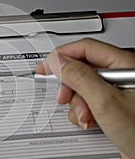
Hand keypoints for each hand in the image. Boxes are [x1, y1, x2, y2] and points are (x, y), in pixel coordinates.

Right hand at [36, 38, 134, 157]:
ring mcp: (114, 91)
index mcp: (123, 65)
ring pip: (82, 87)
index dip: (62, 55)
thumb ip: (80, 77)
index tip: (45, 66)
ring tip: (85, 116)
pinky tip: (89, 120)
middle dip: (69, 86)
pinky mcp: (110, 105)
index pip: (85, 48)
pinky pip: (87, 100)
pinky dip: (82, 111)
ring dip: (77, 103)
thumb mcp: (105, 101)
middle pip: (81, 69)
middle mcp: (119, 75)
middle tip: (63, 96)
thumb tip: (60, 62)